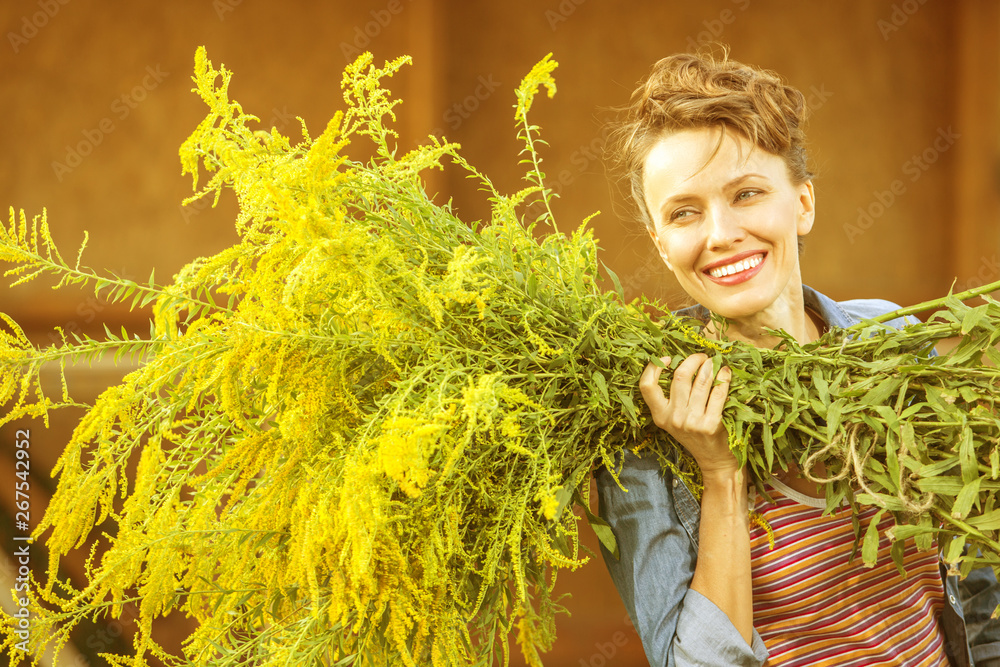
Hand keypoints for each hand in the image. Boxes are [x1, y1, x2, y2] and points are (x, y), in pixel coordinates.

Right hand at [639, 353, 736, 476]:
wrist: (714, 460)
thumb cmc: (695, 435)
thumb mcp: (675, 420)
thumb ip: (673, 398)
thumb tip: (680, 363)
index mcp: (660, 416)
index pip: (646, 386)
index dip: (654, 367)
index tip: (667, 358)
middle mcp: (673, 419)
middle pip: (679, 377)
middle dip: (692, 360)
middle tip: (701, 357)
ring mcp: (691, 422)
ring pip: (701, 382)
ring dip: (710, 366)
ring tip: (714, 362)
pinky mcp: (710, 424)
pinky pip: (718, 393)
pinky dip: (724, 379)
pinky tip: (726, 373)